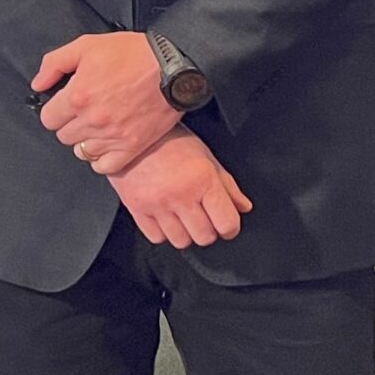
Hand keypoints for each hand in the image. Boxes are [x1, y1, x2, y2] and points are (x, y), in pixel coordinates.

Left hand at [33, 32, 180, 175]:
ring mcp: (113, 136)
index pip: (48, 119)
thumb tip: (38, 85)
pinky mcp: (133, 146)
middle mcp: (92, 120)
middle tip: (83, 112)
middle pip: (64, 137)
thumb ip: (54, 64)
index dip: (55, 111)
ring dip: (86, 141)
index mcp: (78, 96)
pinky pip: (105, 167)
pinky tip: (106, 144)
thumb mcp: (86, 45)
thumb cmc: (132, 53)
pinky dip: (102, 159)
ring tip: (97, 127)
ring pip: (82, 152)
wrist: (174, 66)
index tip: (65, 105)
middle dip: (70, 124)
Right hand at [105, 125, 251, 249]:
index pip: (227, 223)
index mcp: (201, 179)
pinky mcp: (136, 207)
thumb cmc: (169, 140)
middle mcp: (180, 194)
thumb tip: (243, 206)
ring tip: (182, 217)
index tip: (226, 224)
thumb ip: (227, 184)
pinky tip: (164, 217)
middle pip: (204, 237)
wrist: (131, 133)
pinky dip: (162, 232)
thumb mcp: (205, 156)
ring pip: (181, 241)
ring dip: (185, 233)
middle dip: (208, 230)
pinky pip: (156, 237)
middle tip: (203, 217)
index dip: (230, 227)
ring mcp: (156, 203)